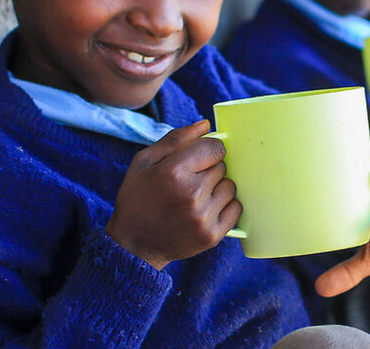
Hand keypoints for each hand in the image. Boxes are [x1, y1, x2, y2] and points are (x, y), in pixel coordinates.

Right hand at [104, 121, 240, 269]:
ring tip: (195, 197)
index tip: (196, 159)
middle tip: (189, 182)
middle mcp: (191, 194)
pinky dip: (225, 207)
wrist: (134, 245)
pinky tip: (205, 210)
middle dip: (209, 170)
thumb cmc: (137, 198)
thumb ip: (175, 139)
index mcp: (173, 172)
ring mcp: (203, 217)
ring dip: (217, 188)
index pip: (214, 147)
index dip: (206, 150)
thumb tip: (206, 124)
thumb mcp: (144, 162)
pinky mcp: (212, 235)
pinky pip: (236, 208)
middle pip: (222, 167)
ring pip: (230, 187)